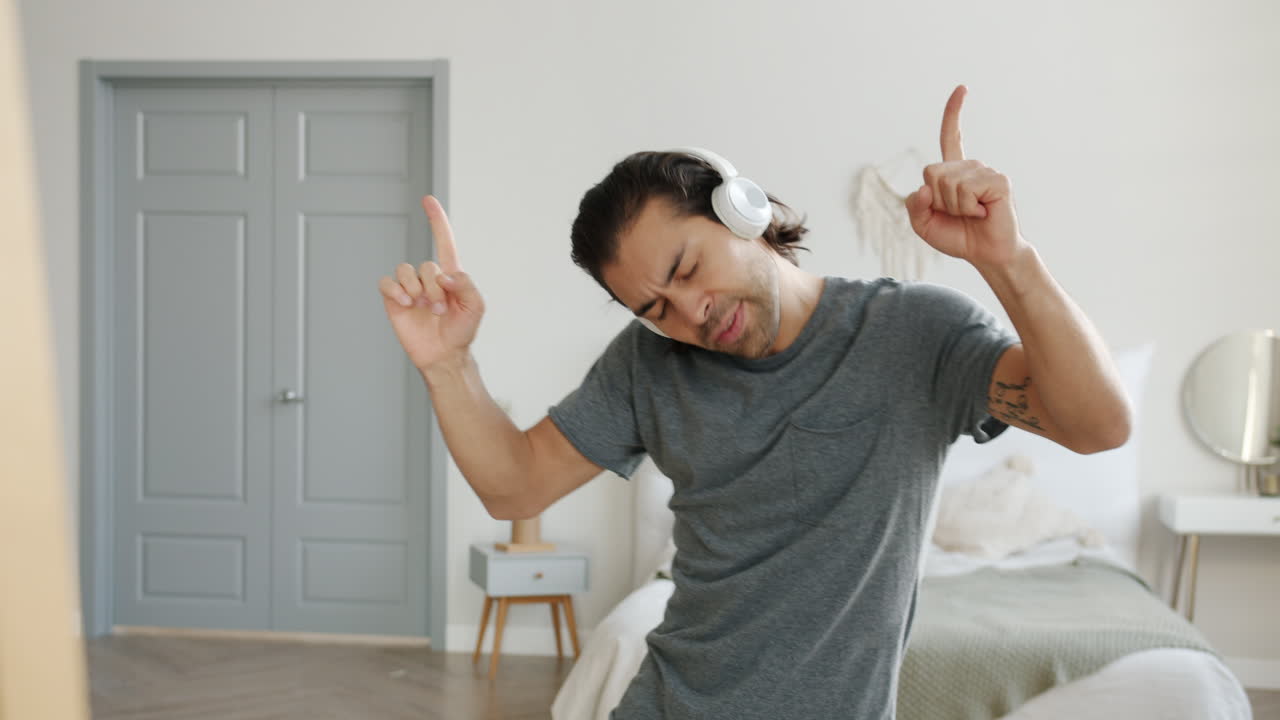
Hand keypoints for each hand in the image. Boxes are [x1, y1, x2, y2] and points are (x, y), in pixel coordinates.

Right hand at [378, 196, 484, 370]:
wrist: (443, 355)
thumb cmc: (462, 331)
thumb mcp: (475, 306)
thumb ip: (466, 284)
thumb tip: (444, 275)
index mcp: (449, 275)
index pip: (443, 242)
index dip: (437, 221)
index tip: (428, 200)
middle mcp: (428, 278)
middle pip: (426, 264)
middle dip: (434, 287)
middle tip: (440, 309)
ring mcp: (410, 288)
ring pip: (405, 270)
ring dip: (416, 289)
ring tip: (423, 308)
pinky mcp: (394, 299)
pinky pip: (386, 282)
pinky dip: (395, 290)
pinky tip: (406, 304)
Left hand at [905, 85, 1023, 268]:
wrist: (985, 254)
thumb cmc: (958, 236)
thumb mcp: (924, 225)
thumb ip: (914, 207)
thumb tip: (922, 189)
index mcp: (954, 172)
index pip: (951, 137)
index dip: (954, 114)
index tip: (963, 88)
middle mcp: (970, 167)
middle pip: (932, 172)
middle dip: (937, 200)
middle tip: (958, 213)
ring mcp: (986, 171)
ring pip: (948, 183)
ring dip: (953, 207)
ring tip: (973, 214)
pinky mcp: (998, 181)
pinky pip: (965, 190)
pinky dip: (967, 208)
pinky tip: (983, 212)